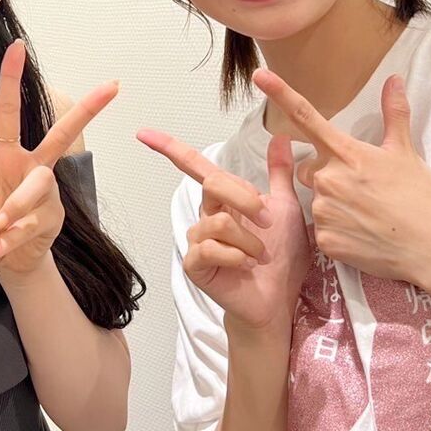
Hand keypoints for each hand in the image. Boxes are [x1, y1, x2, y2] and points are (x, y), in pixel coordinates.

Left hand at [0, 41, 117, 285]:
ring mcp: (47, 191)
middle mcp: (32, 166)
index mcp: (7, 155)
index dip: (11, 79)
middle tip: (113, 85)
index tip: (18, 47)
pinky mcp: (55, 215)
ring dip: (13, 209)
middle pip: (62, 134)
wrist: (11, 261)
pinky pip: (32, 223)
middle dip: (87, 110)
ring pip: (35, 187)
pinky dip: (9, 241)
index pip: (8, 112)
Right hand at [136, 127, 309, 332]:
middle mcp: (206, 215)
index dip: (169, 147)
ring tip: (260, 255)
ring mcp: (197, 240)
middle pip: (212, 183)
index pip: (194, 166)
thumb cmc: (281, 255)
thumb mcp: (286, 208)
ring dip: (250, 239)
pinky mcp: (195, 264)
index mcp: (223, 199)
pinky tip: (245, 266)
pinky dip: (236, 256)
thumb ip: (280, 173)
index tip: (143, 132)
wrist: (279, 297)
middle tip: (268, 221)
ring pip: (219, 221)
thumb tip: (282, 137)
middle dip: (246, 199)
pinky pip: (211, 248)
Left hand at [252, 69, 430, 282]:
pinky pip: (323, 230)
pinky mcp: (324, 240)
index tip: (259, 76)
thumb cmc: (421, 198)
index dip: (280, 93)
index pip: (305, 116)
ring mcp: (323, 210)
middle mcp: (327, 178)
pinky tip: (362, 234)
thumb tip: (394, 79)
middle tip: (361, 188)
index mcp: (345, 153)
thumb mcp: (407, 152)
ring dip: (334, 204)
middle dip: (327, 174)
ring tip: (367, 215)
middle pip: (310, 169)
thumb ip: (394, 114)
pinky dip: (339, 231)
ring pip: (317, 201)